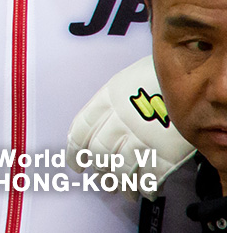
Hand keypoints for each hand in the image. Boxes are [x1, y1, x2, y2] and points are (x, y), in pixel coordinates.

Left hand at [68, 54, 191, 188]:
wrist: (189, 73)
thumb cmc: (155, 76)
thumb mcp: (123, 83)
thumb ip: (109, 105)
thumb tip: (99, 127)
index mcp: (106, 100)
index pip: (80, 131)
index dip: (75, 151)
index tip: (76, 162)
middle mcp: (120, 119)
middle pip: (100, 153)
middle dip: (100, 172)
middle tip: (103, 181)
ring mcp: (141, 136)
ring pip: (122, 169)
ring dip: (122, 185)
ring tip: (124, 191)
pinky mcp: (166, 150)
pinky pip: (151, 177)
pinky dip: (147, 188)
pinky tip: (147, 191)